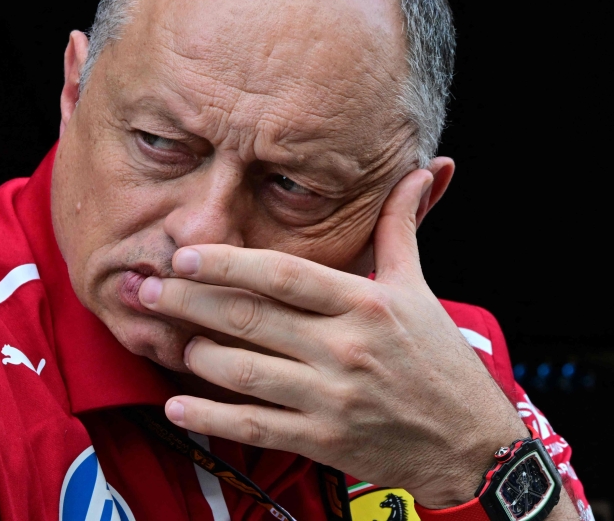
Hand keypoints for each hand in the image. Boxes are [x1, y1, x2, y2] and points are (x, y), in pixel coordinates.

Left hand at [137, 168, 528, 507]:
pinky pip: (254, 427)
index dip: (227, 263)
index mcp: (365, 304)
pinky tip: (175, 405)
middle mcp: (345, 348)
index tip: (182, 255)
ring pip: (244, 372)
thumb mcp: (419, 288)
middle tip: (144, 291)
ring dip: (196, 355)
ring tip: (168, 339)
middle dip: (188, 303)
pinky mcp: (323, 440)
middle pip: (250, 318)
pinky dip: (210, 417)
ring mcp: (332, 398)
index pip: (284, 275)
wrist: (470, 444)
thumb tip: (416, 170)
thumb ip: (400, 228)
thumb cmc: (438, 362)